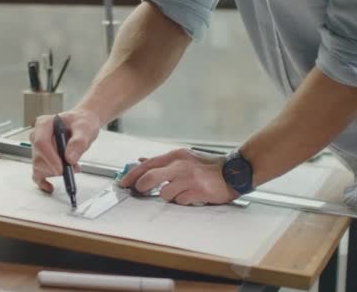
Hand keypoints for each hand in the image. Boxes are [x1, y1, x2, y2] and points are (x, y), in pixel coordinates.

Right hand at [29, 109, 100, 192]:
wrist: (83, 124)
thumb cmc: (81, 122)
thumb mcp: (84, 129)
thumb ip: (78, 142)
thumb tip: (70, 158)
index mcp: (44, 124)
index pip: (41, 143)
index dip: (50, 158)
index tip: (62, 168)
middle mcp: (37, 136)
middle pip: (39, 158)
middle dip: (56, 166)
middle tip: (74, 167)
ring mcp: (38, 149)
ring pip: (39, 167)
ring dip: (56, 172)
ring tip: (73, 166)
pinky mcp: (41, 160)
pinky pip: (37, 174)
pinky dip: (43, 182)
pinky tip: (50, 186)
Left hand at [119, 149, 238, 204]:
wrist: (233, 172)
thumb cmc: (206, 167)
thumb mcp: (183, 158)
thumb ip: (162, 162)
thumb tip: (140, 160)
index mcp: (175, 156)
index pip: (147, 164)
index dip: (132, 175)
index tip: (123, 183)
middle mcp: (180, 165)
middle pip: (150, 177)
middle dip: (142, 187)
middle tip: (140, 192)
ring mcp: (189, 178)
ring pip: (164, 193)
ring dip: (169, 196)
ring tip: (180, 192)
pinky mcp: (197, 191)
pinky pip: (180, 201)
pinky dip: (183, 201)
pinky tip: (191, 196)